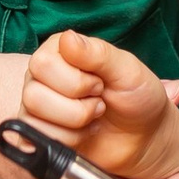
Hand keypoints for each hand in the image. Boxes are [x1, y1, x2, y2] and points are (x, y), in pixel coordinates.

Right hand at [22, 27, 178, 178]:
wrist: (146, 135)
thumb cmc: (137, 96)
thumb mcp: (127, 69)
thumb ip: (97, 53)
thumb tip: (67, 38)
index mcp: (59, 51)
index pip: (43, 63)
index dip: (76, 80)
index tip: (100, 82)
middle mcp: (42, 75)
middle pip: (33, 93)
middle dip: (77, 104)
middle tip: (99, 99)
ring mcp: (38, 105)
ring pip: (34, 117)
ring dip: (75, 121)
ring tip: (94, 114)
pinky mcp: (40, 132)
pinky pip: (40, 139)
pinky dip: (70, 139)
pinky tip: (85, 131)